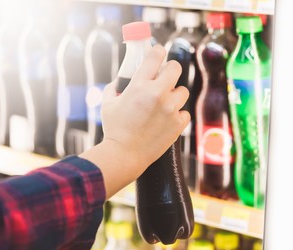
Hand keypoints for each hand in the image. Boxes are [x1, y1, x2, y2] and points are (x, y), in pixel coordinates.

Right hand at [80, 45, 189, 198]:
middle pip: (176, 68)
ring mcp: (170, 109)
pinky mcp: (178, 124)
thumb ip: (114, 88)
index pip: (156, 55)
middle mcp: (158, 94)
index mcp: (139, 85)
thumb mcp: (107, 104)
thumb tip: (119, 82)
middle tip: (165, 78)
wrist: (125, 155)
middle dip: (170, 70)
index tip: (159, 53)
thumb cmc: (114, 130)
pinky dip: (178, 115)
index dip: (158, 51)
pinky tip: (168, 120)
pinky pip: (185, 112)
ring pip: (183, 91)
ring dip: (175, 95)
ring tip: (165, 103)